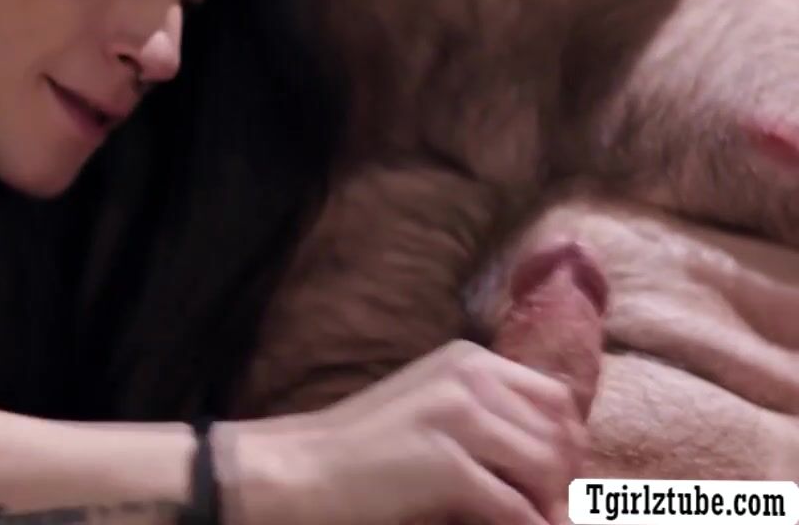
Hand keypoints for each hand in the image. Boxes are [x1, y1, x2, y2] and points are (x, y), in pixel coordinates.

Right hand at [220, 340, 585, 524]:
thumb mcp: (431, 409)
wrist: (302, 468)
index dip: (567, 443)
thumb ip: (486, 414)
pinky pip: (515, 507)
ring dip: (548, 506)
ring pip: (548, 468)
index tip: (557, 482)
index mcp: (468, 360)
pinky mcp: (447, 466)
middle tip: (551, 511)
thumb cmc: (365, 448)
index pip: (556, 398)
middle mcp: (469, 378)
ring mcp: (457, 418)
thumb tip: (558, 456)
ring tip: (535, 522)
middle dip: (564, 481)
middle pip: (560, 433)